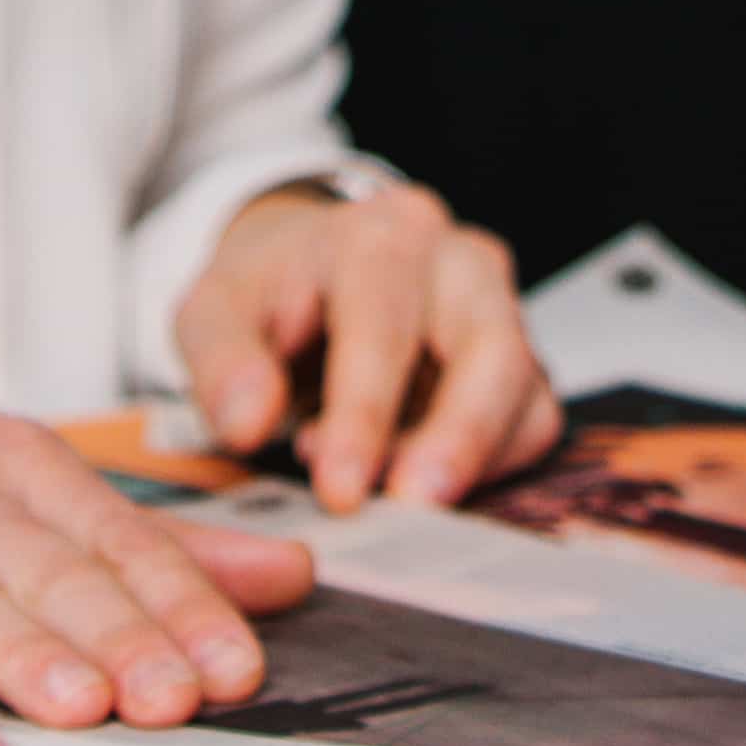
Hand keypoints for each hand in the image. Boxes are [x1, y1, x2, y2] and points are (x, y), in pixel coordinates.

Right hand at [0, 368, 312, 726]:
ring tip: (84, 705)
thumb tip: (294, 579)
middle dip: (112, 633)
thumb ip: (157, 546)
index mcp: (14, 459)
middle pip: (40, 566)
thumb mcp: (31, 487)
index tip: (232, 667)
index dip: (176, 602)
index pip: (112, 536)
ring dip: (18, 650)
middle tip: (173, 699)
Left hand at [176, 178, 559, 515]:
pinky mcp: (522, 361)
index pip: (385, 323)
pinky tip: (417, 475)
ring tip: (391, 494)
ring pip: (525, 393)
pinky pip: (532, 424)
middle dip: (454, 440)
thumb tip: (248, 424)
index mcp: (380, 236)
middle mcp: (459, 261)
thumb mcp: (213, 312)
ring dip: (468, 462)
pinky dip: (488, 468)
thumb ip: (223, 364)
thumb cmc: (268, 295)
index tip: (339, 491)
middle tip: (410, 510)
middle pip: (491, 348)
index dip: (364, 414)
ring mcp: (502, 309)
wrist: (310, 273)